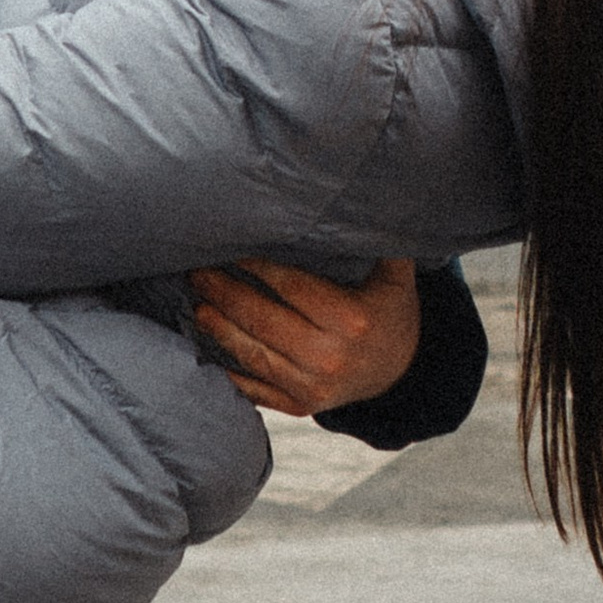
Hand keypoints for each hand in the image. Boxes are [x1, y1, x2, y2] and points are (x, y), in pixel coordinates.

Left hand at [188, 256, 420, 417]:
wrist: (403, 372)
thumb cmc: (391, 312)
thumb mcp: (395, 274)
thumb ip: (379, 238)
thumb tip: (362, 195)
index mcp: (352, 319)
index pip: (292, 287)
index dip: (258, 268)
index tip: (232, 251)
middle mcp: (330, 356)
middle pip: (265, 321)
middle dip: (226, 295)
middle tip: (199, 273)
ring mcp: (314, 386)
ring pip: (255, 355)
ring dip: (220, 330)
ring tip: (198, 306)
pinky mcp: (302, 406)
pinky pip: (258, 390)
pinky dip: (232, 372)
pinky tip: (208, 352)